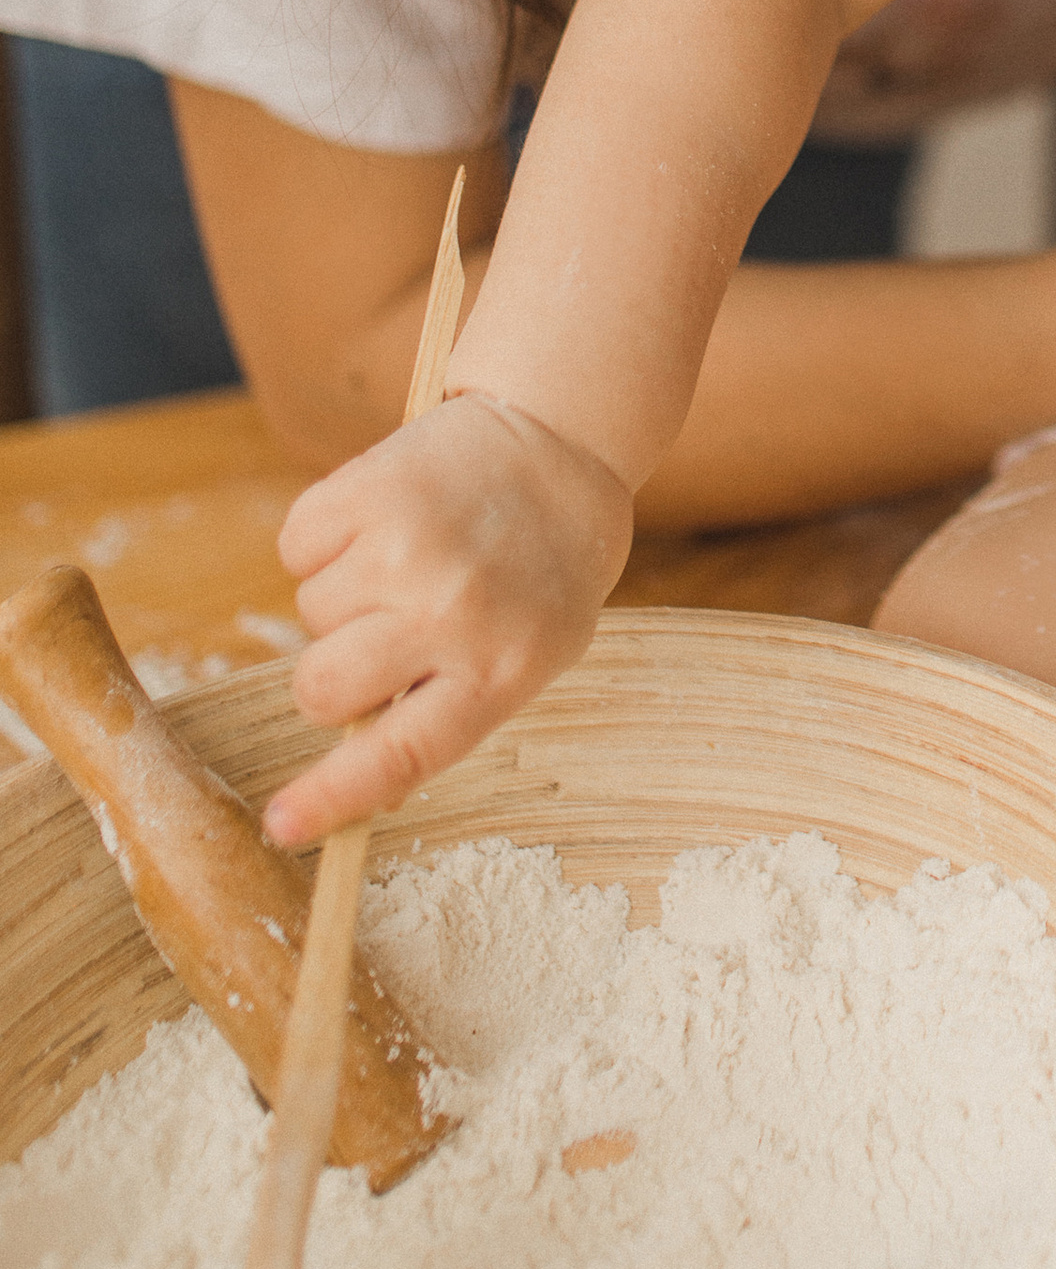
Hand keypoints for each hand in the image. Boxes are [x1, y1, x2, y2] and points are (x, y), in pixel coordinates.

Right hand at [264, 396, 635, 844]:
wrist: (560, 443)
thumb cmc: (542, 567)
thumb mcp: (530, 655)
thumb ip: (454, 716)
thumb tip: (368, 788)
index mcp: (500, 669)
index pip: (400, 756)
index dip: (332, 797)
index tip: (282, 826)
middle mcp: (452, 614)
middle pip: (325, 690)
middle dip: (331, 679)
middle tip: (379, 638)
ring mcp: (407, 548)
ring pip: (310, 615)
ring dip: (345, 597)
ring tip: (411, 557)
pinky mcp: (369, 488)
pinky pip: (296, 546)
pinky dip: (326, 538)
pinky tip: (385, 518)